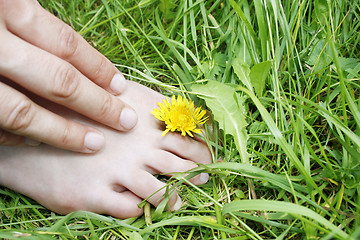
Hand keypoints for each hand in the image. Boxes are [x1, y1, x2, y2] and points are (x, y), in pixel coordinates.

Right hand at [0, 0, 137, 152]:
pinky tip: (38, 139)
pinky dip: (17, 135)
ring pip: (25, 113)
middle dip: (98, 105)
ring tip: (96, 143)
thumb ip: (34, 24)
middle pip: (58, 81)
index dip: (98, 69)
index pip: (66, 45)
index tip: (122, 88)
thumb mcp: (7, 6)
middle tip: (126, 122)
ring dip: (64, 133)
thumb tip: (78, 57)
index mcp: (8, 7)